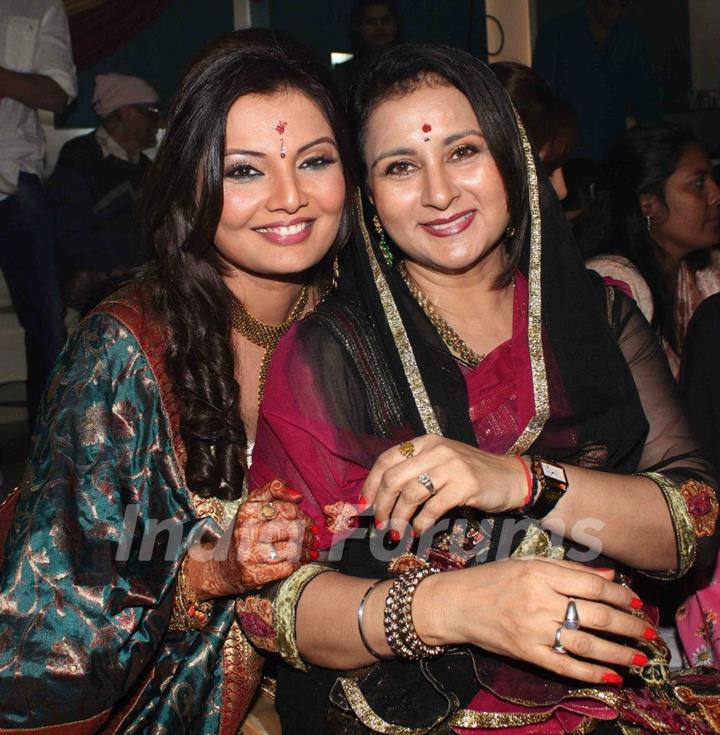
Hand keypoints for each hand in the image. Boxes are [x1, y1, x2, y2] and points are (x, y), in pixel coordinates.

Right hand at [189, 479, 318, 597]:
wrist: (223, 567)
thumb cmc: (245, 533)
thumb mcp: (253, 506)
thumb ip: (274, 491)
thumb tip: (298, 496)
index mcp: (248, 510)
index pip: (288, 509)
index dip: (304, 517)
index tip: (309, 524)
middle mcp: (247, 530)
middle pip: (293, 529)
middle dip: (307, 535)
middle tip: (313, 539)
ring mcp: (249, 553)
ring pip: (292, 549)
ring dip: (305, 551)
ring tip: (310, 551)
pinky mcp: (253, 574)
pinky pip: (286, 567)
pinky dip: (297, 565)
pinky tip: (299, 562)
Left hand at [362, 435, 526, 534]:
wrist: (511, 477)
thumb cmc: (471, 473)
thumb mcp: (440, 463)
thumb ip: (413, 472)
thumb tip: (380, 497)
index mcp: (425, 443)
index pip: (386, 459)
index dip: (370, 484)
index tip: (364, 505)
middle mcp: (436, 450)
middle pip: (393, 478)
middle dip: (381, 505)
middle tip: (379, 524)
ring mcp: (451, 466)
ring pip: (410, 494)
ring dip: (399, 518)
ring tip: (397, 532)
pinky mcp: (465, 485)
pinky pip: (433, 507)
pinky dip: (421, 522)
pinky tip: (418, 530)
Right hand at [418, 558, 652, 685]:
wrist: (456, 604)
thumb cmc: (492, 579)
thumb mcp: (526, 564)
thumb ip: (567, 569)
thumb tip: (609, 577)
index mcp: (540, 574)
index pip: (591, 585)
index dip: (619, 595)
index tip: (636, 602)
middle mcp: (539, 601)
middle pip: (595, 615)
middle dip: (628, 625)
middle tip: (649, 632)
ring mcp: (533, 630)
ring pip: (586, 644)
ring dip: (618, 652)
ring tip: (640, 657)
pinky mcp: (526, 653)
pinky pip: (565, 667)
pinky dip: (591, 674)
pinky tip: (612, 676)